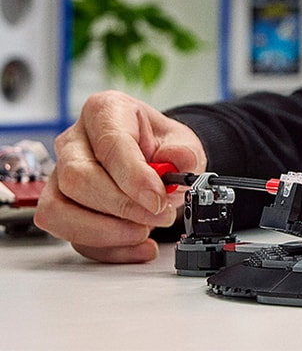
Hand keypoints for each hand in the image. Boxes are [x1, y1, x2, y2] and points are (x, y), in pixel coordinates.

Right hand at [34, 91, 206, 263]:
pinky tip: (139, 245)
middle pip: (78, 179)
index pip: (109, 144)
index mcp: (104, 111)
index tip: (157, 199)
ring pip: (59, 211)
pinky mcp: (58, 207)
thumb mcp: (183, 142)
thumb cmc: (162, 147)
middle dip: (122, 207)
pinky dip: (108, 248)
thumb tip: (179, 161)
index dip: (133, 177)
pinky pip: (70, 236)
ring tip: (145, 230)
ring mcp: (59, 175)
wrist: (157, 162)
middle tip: (159, 215)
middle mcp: (74, 141)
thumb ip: (184, 151)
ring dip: (106, 231)